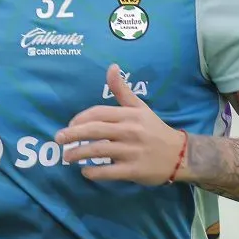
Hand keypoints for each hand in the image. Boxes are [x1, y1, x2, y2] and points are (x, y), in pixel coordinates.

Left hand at [55, 64, 186, 184]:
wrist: (180, 154)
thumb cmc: (154, 129)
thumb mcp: (140, 107)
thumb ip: (122, 90)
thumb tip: (111, 67)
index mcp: (129, 115)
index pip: (98, 113)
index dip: (80, 119)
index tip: (69, 125)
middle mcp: (130, 131)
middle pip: (95, 130)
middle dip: (73, 134)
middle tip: (57, 139)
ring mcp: (132, 151)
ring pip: (99, 151)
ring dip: (79, 153)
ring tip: (67, 157)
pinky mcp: (134, 170)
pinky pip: (109, 171)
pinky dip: (95, 172)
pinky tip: (85, 172)